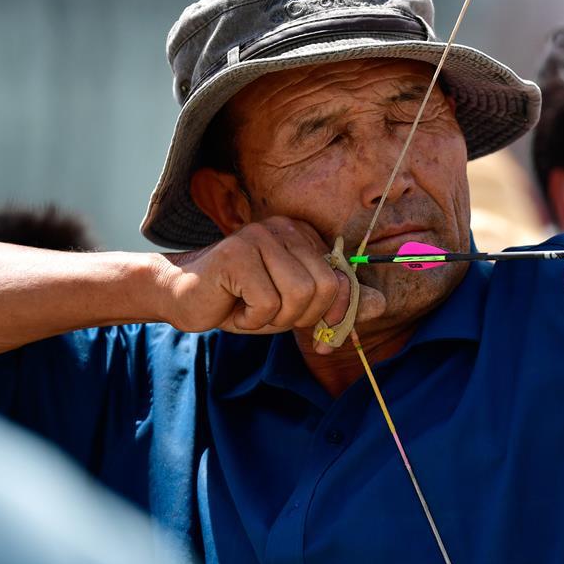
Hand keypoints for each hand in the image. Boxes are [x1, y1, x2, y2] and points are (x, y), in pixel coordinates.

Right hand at [157, 217, 385, 344]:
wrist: (182, 298)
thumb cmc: (241, 301)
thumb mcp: (295, 307)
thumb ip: (335, 304)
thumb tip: (381, 305)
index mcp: (303, 236)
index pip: (342, 280)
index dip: (335, 314)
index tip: (321, 335)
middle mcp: (284, 228)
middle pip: (323, 289)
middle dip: (300, 317)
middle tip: (271, 316)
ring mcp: (260, 237)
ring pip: (299, 296)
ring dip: (274, 319)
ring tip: (251, 310)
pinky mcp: (237, 253)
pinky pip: (267, 303)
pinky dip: (252, 319)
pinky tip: (234, 307)